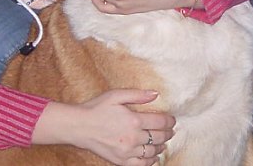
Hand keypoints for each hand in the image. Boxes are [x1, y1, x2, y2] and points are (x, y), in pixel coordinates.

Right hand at [32, 89, 175, 164]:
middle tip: (170, 130)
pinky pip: (141, 164)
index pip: (160, 122)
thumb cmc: (96, 108)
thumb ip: (137, 94)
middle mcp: (133, 137)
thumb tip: (155, 94)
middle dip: (168, 133)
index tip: (172, 119)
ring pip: (152, 152)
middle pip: (159, 137)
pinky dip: (150, 161)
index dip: (169, 121)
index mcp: (134, 120)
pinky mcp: (121, 161)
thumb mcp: (116, 95)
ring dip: (161, 147)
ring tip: (163, 143)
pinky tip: (153, 156)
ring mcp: (127, 151)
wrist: (79, 126)